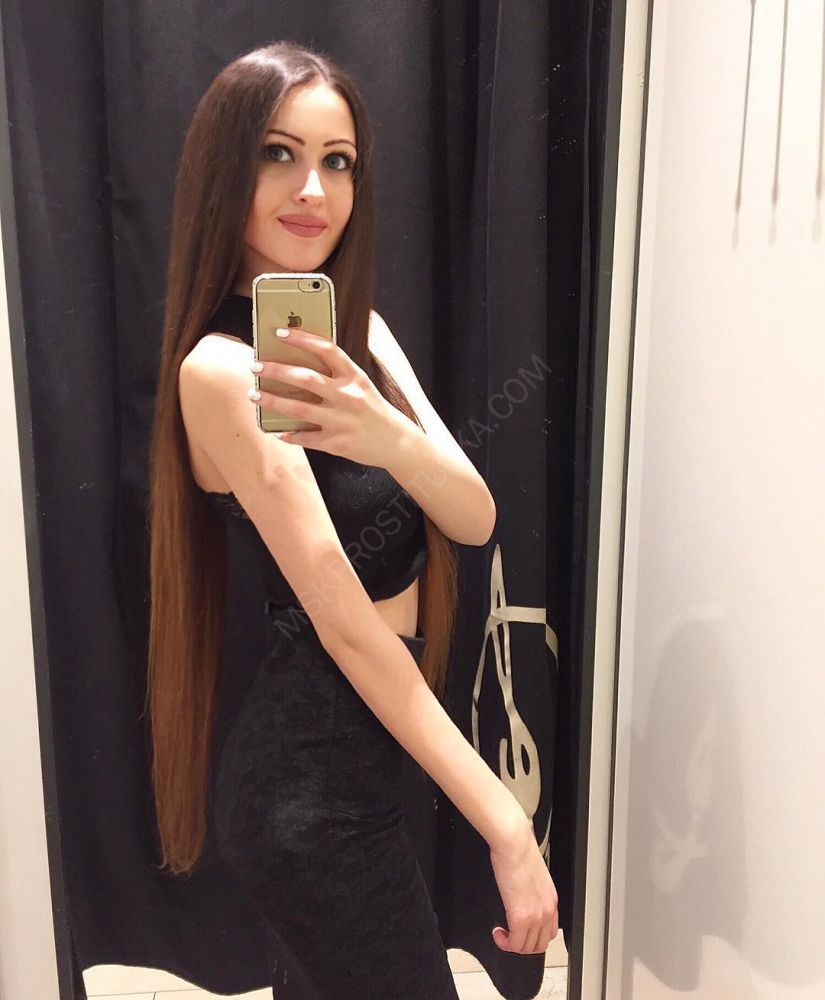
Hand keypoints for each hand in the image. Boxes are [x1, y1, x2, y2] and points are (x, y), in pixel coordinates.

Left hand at [248, 326, 407, 467]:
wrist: (398, 442)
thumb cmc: (373, 409)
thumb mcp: (361, 385)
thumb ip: (336, 375)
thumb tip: (298, 364)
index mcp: (355, 377)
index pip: (327, 349)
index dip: (302, 338)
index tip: (279, 332)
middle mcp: (348, 397)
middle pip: (306, 378)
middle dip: (276, 371)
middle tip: (255, 366)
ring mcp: (342, 422)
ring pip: (298, 409)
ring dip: (271, 401)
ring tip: (253, 394)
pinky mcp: (337, 444)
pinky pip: (305, 438)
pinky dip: (288, 435)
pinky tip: (276, 431)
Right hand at [489, 819, 558, 954]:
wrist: (514, 844)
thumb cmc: (519, 850)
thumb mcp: (533, 874)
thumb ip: (532, 889)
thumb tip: (522, 893)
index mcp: (551, 899)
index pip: (549, 931)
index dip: (534, 936)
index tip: (521, 931)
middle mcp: (547, 910)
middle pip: (539, 944)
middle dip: (523, 944)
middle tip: (509, 936)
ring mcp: (536, 917)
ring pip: (527, 948)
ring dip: (513, 945)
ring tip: (502, 934)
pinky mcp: (521, 918)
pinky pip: (514, 944)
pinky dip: (505, 943)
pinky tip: (498, 933)